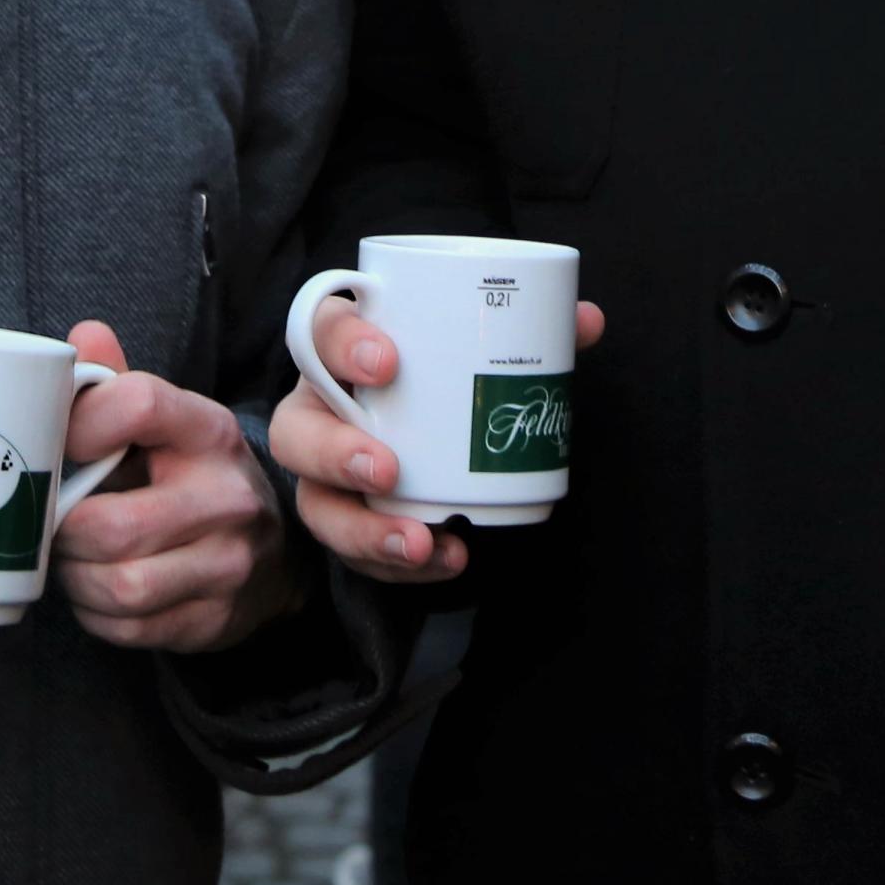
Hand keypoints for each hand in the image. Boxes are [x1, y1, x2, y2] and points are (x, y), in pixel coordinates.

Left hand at [49, 322, 294, 653]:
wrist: (272, 552)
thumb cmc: (193, 475)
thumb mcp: (167, 424)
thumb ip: (118, 385)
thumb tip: (84, 334)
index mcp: (208, 431)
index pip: (138, 404)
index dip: (79, 424)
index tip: (58, 444)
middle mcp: (228, 496)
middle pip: (113, 525)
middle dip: (63, 533)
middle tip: (51, 525)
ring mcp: (228, 563)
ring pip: (119, 586)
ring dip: (76, 579)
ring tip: (72, 559)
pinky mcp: (214, 619)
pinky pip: (129, 629)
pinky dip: (96, 615)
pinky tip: (97, 592)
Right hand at [269, 293, 606, 586]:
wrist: (411, 428)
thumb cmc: (435, 375)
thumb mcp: (472, 345)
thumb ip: (528, 329)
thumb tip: (586, 320)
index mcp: (341, 352)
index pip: (321, 331)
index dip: (344, 344)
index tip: (389, 363)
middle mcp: (320, 411)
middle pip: (297, 431)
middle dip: (335, 453)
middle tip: (388, 469)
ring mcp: (324, 473)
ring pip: (316, 503)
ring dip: (364, 529)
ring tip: (419, 540)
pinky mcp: (344, 519)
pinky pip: (353, 551)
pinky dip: (395, 564)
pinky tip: (444, 558)